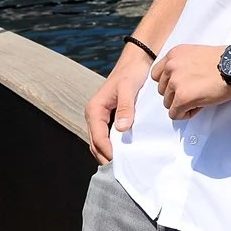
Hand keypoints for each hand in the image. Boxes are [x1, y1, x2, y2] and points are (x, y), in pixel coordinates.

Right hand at [85, 47, 153, 162]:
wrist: (136, 62)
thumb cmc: (131, 73)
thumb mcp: (128, 89)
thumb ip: (126, 108)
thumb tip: (122, 129)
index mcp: (95, 110)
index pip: (98, 139)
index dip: (108, 152)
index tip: (120, 162)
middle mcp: (94, 115)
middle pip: (96, 144)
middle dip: (106, 157)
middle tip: (122, 170)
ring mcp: (100, 117)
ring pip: (100, 142)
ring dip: (109, 153)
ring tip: (123, 164)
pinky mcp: (109, 118)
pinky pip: (107, 136)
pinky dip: (113, 146)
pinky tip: (125, 151)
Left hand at [151, 44, 230, 119]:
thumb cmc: (224, 61)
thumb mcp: (196, 54)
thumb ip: (182, 65)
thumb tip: (179, 82)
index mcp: (173, 54)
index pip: (157, 75)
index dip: (170, 83)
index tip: (183, 85)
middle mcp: (170, 67)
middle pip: (162, 91)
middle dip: (177, 95)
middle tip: (195, 93)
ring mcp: (175, 82)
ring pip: (168, 104)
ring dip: (182, 105)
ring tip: (199, 99)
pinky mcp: (182, 97)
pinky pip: (175, 114)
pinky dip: (186, 114)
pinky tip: (200, 106)